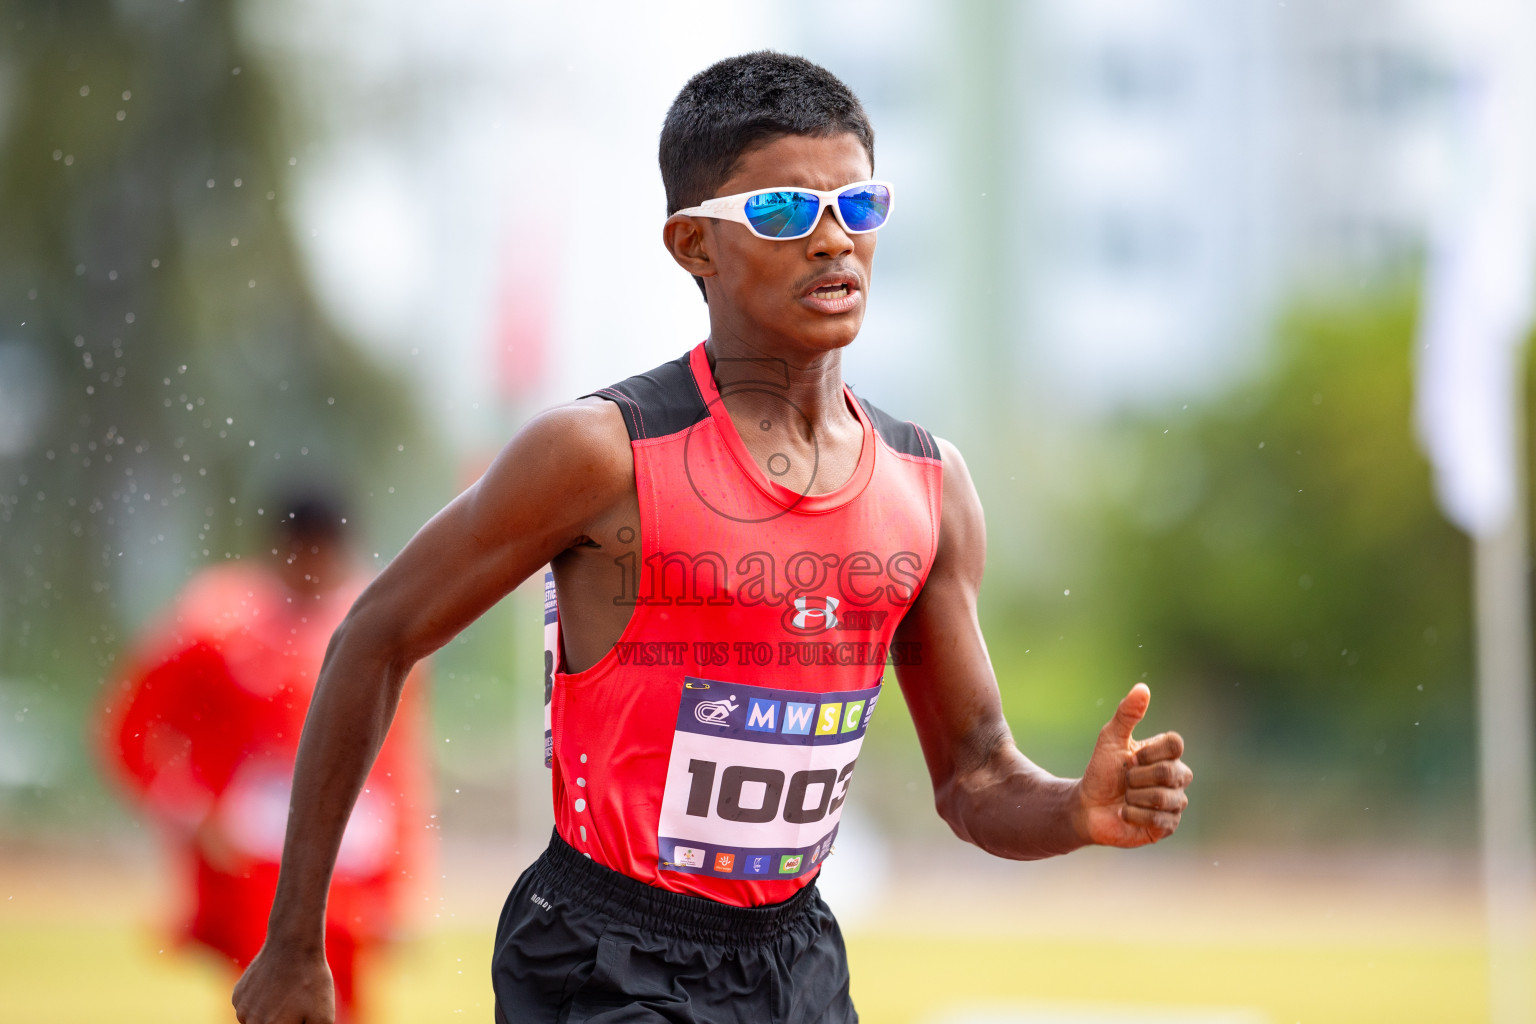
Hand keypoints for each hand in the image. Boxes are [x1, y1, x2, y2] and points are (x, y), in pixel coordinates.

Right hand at [232, 940, 333, 1023]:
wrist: (293, 943)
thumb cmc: (311, 981)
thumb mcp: (323, 1017)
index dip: (290, 1023)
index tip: (294, 1015)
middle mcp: (250, 1023)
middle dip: (282, 1021)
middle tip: (294, 1006)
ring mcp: (241, 1010)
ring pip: (257, 1022)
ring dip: (271, 1017)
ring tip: (290, 997)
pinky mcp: (237, 995)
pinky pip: (250, 1009)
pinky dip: (262, 1004)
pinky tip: (277, 988)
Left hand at [1075, 683, 1192, 847]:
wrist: (1087, 806)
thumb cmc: (1100, 771)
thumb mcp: (1110, 740)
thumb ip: (1126, 714)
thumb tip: (1143, 688)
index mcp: (1166, 755)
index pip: (1175, 744)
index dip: (1150, 752)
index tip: (1132, 756)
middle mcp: (1177, 777)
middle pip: (1170, 772)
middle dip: (1137, 777)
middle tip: (1125, 780)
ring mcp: (1174, 802)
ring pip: (1163, 797)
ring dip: (1134, 798)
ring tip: (1126, 798)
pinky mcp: (1168, 826)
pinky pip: (1159, 819)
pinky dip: (1134, 815)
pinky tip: (1126, 813)